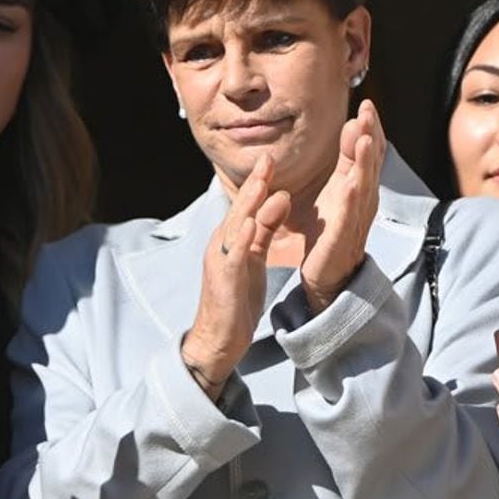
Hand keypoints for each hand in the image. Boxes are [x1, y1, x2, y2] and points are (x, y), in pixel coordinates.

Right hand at [182, 153, 289, 397]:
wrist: (218, 340)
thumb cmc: (237, 300)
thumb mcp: (255, 260)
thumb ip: (264, 232)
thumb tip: (280, 199)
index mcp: (232, 240)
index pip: (247, 207)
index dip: (259, 183)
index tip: (271, 159)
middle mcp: (223, 246)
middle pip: (240, 209)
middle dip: (254, 184)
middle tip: (267, 158)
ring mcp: (222, 262)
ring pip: (235, 227)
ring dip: (248, 205)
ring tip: (262, 182)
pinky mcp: (225, 280)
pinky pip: (234, 257)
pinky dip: (242, 239)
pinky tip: (251, 225)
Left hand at [299, 99, 384, 313]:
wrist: (328, 274)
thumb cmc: (333, 229)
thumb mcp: (338, 187)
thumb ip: (346, 159)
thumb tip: (353, 126)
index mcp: (360, 186)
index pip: (369, 152)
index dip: (370, 129)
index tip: (367, 104)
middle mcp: (364, 200)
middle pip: (370, 164)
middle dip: (370, 136)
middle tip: (368, 112)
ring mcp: (356, 218)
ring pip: (364, 185)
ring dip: (364, 162)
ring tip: (363, 139)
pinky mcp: (343, 237)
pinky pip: (349, 215)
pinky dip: (352, 198)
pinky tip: (351, 183)